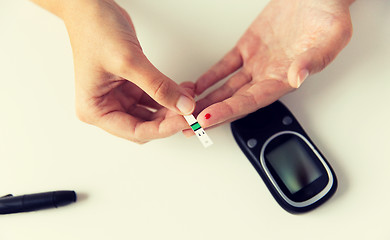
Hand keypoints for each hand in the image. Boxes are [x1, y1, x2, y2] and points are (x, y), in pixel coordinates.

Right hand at [61, 0, 194, 142]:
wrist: (90, 6)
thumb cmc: (95, 30)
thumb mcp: (129, 61)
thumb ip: (159, 87)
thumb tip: (184, 106)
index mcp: (95, 110)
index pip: (135, 131)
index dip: (163, 129)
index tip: (185, 121)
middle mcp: (105, 107)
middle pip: (145, 126)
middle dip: (169, 119)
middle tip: (191, 111)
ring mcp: (118, 97)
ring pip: (151, 114)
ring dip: (172, 108)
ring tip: (190, 98)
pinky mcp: (129, 86)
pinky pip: (153, 98)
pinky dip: (168, 95)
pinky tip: (183, 90)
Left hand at [192, 0, 352, 129]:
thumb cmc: (329, 16)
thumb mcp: (330, 37)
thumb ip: (314, 59)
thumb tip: (298, 77)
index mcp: (284, 79)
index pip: (250, 101)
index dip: (228, 112)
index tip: (207, 120)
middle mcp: (268, 75)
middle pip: (234, 101)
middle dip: (210, 115)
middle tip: (188, 125)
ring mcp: (256, 62)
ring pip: (226, 87)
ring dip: (207, 100)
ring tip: (187, 111)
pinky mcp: (248, 47)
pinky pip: (225, 66)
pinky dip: (210, 77)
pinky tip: (198, 87)